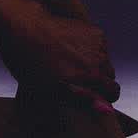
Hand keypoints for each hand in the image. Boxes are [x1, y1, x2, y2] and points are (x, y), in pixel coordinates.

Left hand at [0, 3, 118, 99]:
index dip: (103, 97)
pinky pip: (100, 46)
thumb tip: (107, 110)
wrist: (23, 27)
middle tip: (75, 79)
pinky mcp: (93, 30)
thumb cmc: (30, 61)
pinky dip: (91, 49)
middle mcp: (98, 58)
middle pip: (109, 76)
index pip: (113, 92)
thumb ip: (82, 100)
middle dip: (98, 80)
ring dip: (94, 64)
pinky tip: (71, 49)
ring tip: (70, 62)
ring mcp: (96, 43)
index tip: (92, 96)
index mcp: (91, 75)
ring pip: (105, 60)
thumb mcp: (50, 90)